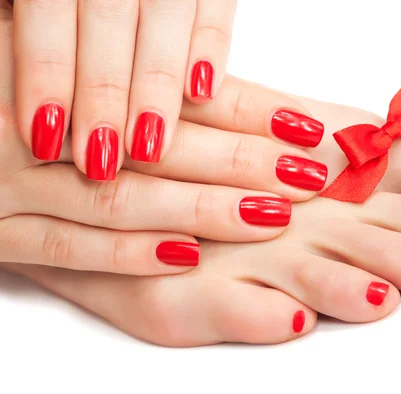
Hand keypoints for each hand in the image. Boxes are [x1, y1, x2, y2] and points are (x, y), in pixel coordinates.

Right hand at [0, 15, 327, 274]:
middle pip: (159, 144)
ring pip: (119, 198)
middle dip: (241, 161)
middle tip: (307, 176)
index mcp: (69, 69)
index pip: (174, 92)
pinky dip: (128, 254)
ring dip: (201, 210)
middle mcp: (41, 123)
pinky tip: (187, 256)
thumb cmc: (17, 91)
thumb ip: (145, 82)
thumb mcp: (77, 67)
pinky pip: (64, 249)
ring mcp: (8, 181)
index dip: (250, 110)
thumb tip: (228, 99)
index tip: (308, 129)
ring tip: (270, 217)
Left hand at [11, 0, 236, 178]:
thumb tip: (37, 104)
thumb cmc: (76, 0)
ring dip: (156, 88)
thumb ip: (41, 27)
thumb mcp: (31, 3)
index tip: (42, 132)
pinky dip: (211, 48)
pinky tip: (201, 93)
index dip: (45, 72)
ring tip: (148, 146)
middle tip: (100, 156)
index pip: (47, 9)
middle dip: (104, 92)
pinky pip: (216, 6)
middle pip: (108, 17)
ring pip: (166, 16)